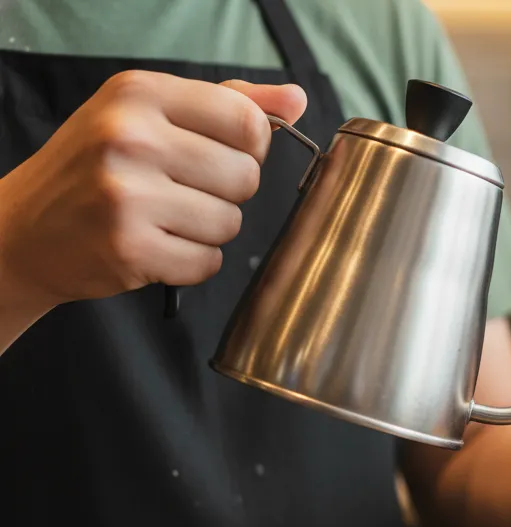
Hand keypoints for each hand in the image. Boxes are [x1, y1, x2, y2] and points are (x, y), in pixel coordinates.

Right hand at [0, 71, 306, 311]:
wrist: (25, 229)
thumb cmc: (97, 167)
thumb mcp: (149, 114)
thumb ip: (227, 103)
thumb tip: (296, 100)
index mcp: (140, 94)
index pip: (247, 122)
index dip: (248, 148)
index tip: (219, 154)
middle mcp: (130, 137)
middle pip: (245, 176)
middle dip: (225, 192)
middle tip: (180, 192)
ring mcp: (127, 194)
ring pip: (230, 223)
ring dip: (208, 230)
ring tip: (164, 219)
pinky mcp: (130, 248)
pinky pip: (206, 262)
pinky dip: (191, 262)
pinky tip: (156, 246)